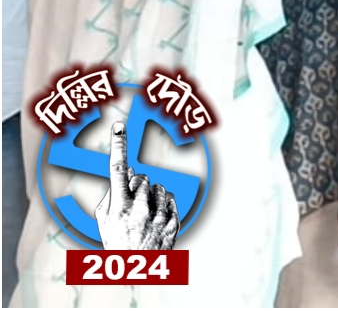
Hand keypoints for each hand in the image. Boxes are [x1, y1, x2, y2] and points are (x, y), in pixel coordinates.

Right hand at [95, 122, 178, 249]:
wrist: (136, 269)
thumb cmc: (116, 239)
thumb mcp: (105, 218)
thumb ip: (114, 191)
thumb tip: (131, 168)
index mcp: (118, 206)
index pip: (117, 169)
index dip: (118, 146)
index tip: (118, 127)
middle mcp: (138, 209)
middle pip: (143, 177)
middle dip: (138, 184)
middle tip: (133, 201)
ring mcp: (157, 216)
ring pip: (160, 187)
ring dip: (153, 194)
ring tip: (144, 213)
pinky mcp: (173, 223)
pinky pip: (172, 200)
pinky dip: (165, 204)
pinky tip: (156, 217)